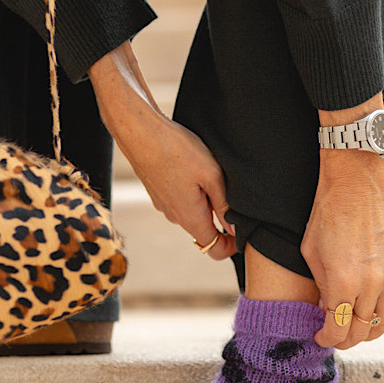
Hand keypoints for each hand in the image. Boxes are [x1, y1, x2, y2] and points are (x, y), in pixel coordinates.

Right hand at [89, 42, 236, 259]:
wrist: (141, 133)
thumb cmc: (178, 151)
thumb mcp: (212, 175)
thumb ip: (224, 205)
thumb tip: (234, 230)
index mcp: (190, 217)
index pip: (214, 249)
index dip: (231, 246)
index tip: (242, 231)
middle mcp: (175, 217)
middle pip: (204, 232)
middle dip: (220, 221)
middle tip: (231, 192)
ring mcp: (164, 206)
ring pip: (192, 214)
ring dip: (205, 204)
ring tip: (211, 176)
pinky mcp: (158, 194)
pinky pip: (180, 202)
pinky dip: (192, 194)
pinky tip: (193, 170)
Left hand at [301, 147, 383, 349]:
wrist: (357, 182)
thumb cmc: (326, 215)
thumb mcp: (312, 255)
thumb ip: (321, 288)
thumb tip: (327, 311)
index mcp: (342, 282)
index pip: (338, 330)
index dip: (327, 339)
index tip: (320, 338)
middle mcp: (371, 283)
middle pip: (362, 331)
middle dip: (346, 339)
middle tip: (335, 336)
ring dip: (368, 331)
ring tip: (354, 327)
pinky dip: (380, 307)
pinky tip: (366, 301)